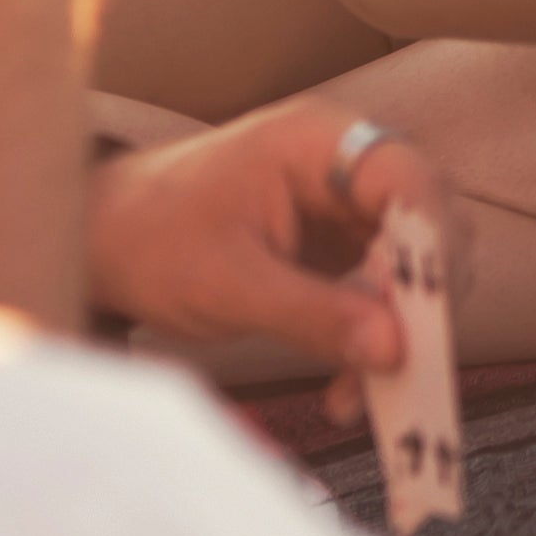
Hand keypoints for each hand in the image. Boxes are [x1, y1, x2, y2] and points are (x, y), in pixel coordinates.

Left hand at [85, 99, 471, 418]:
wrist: (102, 239)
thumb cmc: (150, 240)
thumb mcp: (226, 285)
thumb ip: (313, 315)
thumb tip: (394, 350)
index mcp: (317, 141)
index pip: (408, 180)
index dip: (432, 247)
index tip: (427, 321)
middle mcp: (345, 163)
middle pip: (428, 223)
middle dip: (420, 302)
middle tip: (397, 369)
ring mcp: (346, 202)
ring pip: (415, 263)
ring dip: (398, 331)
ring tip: (357, 393)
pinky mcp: (341, 242)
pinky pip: (384, 289)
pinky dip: (372, 339)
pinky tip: (344, 386)